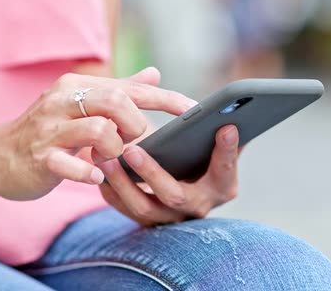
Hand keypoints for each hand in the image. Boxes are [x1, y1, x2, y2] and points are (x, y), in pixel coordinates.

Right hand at [0, 67, 195, 199]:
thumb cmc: (49, 131)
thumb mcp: (83, 105)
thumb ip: (120, 90)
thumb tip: (154, 74)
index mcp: (78, 86)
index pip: (132, 87)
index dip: (167, 99)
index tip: (194, 111)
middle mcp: (63, 101)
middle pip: (117, 102)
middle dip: (135, 125)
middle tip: (129, 140)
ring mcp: (50, 129)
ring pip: (100, 130)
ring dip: (115, 149)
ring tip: (107, 158)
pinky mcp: (40, 157)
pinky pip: (72, 163)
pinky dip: (89, 172)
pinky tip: (94, 175)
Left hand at [99, 125, 240, 225]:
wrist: (186, 185)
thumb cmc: (204, 156)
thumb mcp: (216, 145)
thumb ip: (220, 131)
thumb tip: (230, 112)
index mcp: (222, 186)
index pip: (225, 171)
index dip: (227, 151)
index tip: (226, 127)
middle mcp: (198, 206)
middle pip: (175, 196)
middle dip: (152, 173)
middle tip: (132, 149)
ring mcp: (170, 217)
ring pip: (143, 207)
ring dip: (123, 183)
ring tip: (106, 158)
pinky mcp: (147, 219)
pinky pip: (125, 207)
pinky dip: (111, 189)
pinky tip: (100, 169)